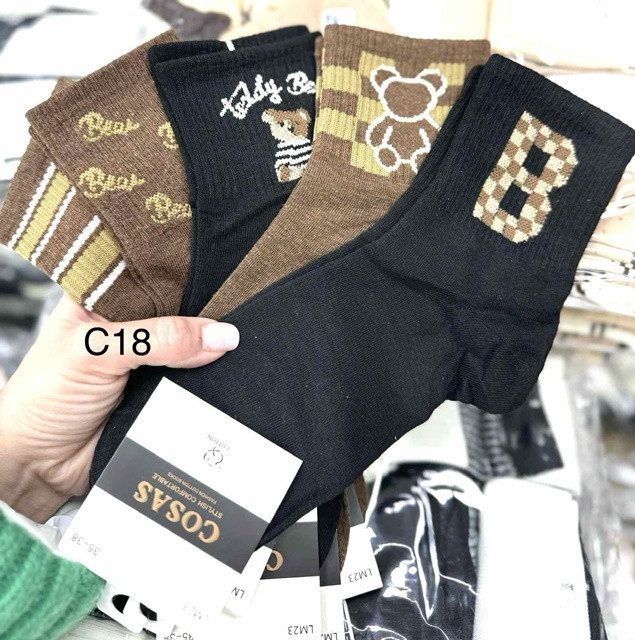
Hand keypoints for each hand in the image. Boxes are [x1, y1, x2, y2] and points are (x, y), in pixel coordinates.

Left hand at [0, 294, 238, 520]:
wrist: (42, 464)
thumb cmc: (45, 397)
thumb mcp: (97, 353)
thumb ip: (158, 340)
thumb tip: (219, 335)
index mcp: (105, 296)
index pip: (155, 274)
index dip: (188, 276)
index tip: (225, 280)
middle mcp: (130, 323)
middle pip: (181, 309)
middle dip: (205, 316)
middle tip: (234, 317)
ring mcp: (149, 358)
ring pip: (192, 346)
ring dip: (210, 351)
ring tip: (236, 345)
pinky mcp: (163, 389)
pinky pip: (196, 380)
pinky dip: (210, 379)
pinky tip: (226, 371)